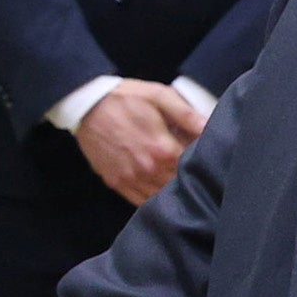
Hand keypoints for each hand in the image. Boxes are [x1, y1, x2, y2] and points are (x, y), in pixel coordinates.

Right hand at [73, 79, 198, 206]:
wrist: (86, 106)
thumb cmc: (125, 98)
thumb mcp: (158, 95)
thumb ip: (186, 113)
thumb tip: (210, 126)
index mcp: (162, 149)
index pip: (194, 164)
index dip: (201, 158)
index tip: (202, 152)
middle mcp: (148, 169)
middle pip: (179, 183)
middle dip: (187, 175)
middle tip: (190, 165)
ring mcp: (130, 179)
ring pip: (161, 195)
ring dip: (170, 189)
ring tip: (173, 176)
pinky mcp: (116, 183)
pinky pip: (141, 201)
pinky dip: (152, 198)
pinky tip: (157, 187)